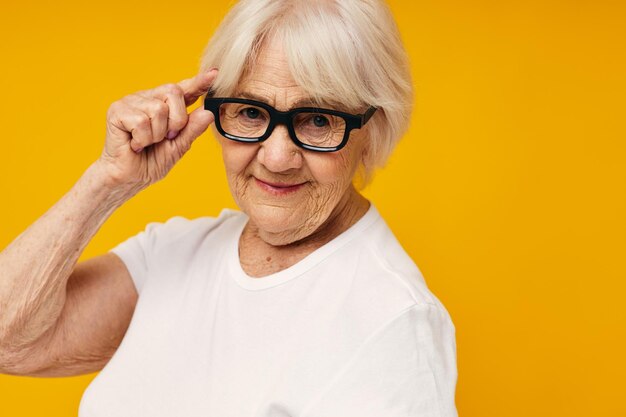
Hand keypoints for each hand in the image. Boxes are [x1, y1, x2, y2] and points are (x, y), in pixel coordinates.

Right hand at [97, 68, 217, 191]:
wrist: (129, 178)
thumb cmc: (151, 162)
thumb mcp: (179, 146)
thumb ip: (192, 129)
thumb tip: (208, 112)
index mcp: (164, 105)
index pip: (184, 89)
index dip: (199, 82)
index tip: (214, 74)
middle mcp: (148, 98)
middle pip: (174, 92)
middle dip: (177, 121)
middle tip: (165, 137)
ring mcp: (131, 102)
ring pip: (158, 109)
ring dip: (157, 134)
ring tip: (147, 142)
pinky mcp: (117, 110)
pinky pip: (141, 121)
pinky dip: (143, 139)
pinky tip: (135, 144)